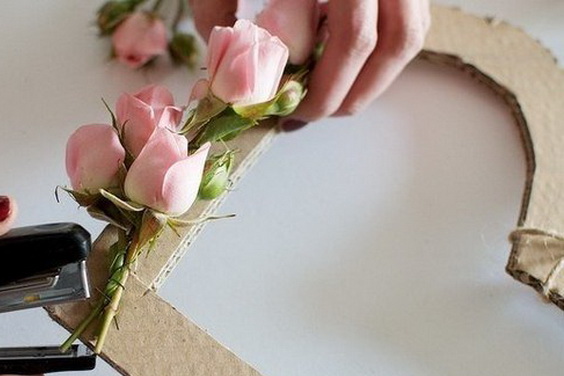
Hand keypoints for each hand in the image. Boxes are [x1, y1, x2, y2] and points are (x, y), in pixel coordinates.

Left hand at [190, 0, 429, 123]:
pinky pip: (408, 11)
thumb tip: (227, 72)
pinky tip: (342, 56)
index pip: (352, 37)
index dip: (327, 87)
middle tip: (315, 114)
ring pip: (410, 27)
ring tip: (336, 96)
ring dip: (376, 74)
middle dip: (353, 91)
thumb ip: (216, 9)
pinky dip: (380, 44)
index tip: (294, 113)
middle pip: (392, 39)